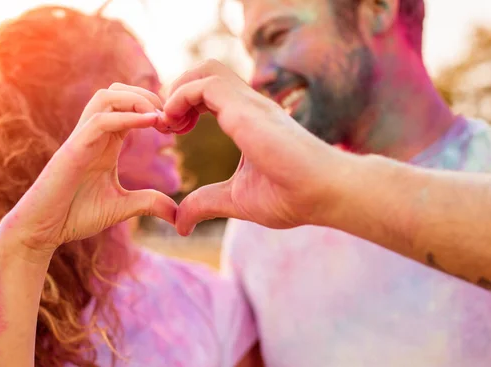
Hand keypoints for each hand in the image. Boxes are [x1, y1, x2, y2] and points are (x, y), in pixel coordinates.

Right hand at [0, 83, 176, 257]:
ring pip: (105, 97)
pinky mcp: (73, 151)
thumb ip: (149, 203)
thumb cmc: (75, 215)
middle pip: (116, 91)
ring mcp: (81, 139)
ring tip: (159, 116)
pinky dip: (126, 117)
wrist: (42, 231)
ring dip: (136, 99)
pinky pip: (100, 121)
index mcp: (105, 142)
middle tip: (169, 116)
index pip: (127, 106)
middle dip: (146, 95)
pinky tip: (150, 123)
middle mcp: (93, 135)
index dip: (153, 108)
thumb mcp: (122, 207)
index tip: (174, 125)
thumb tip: (178, 215)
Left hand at [163, 60, 347, 234]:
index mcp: (247, 121)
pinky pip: (205, 84)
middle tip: (166, 124)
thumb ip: (205, 204)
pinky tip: (175, 124)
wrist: (324, 194)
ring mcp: (250, 105)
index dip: (183, 105)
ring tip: (169, 122)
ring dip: (178, 90)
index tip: (171, 131)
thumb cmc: (291, 196)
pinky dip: (182, 96)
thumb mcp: (235, 200)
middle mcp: (249, 106)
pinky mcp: (247, 110)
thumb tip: (180, 224)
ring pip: (205, 70)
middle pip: (205, 72)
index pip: (210, 93)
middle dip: (176, 91)